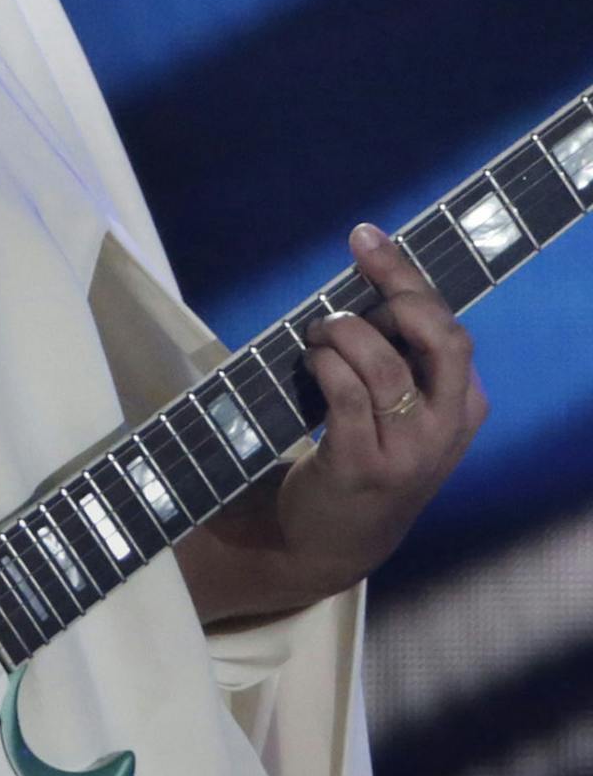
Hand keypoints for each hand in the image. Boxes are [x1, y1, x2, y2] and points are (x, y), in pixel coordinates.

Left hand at [278, 222, 488, 592]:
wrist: (333, 538)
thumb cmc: (363, 450)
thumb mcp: (398, 407)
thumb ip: (395, 352)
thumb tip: (366, 274)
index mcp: (464, 404)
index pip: (449, 327)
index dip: (407, 277)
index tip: (366, 237)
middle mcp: (447, 427)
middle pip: (440, 338)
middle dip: (393, 293)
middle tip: (349, 283)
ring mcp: (409, 451)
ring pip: (383, 363)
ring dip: (339, 333)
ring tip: (317, 336)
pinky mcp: (363, 466)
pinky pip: (347, 395)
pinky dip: (325, 365)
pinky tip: (312, 362)